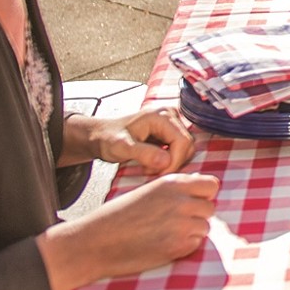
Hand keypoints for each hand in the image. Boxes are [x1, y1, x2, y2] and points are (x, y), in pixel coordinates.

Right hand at [37, 172, 218, 289]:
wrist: (95, 242)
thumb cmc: (117, 217)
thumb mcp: (147, 191)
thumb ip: (175, 190)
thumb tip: (200, 190)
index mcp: (172, 183)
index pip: (212, 185)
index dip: (204, 195)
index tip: (192, 203)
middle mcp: (180, 200)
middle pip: (210, 208)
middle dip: (197, 217)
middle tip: (175, 224)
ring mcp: (181, 224)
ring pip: (204, 228)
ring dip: (191, 233)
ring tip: (165, 235)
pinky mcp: (177, 246)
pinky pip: (194, 245)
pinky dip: (183, 248)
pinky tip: (162, 246)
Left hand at [79, 107, 196, 175]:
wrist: (102, 135)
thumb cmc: (108, 138)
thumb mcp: (121, 147)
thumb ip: (143, 153)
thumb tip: (166, 162)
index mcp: (162, 115)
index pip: (183, 142)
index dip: (174, 162)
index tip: (157, 174)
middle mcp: (171, 115)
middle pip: (188, 145)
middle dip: (172, 163)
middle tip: (151, 171)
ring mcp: (172, 123)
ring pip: (185, 149)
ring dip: (171, 163)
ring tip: (150, 168)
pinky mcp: (170, 131)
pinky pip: (179, 149)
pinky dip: (169, 160)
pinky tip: (153, 163)